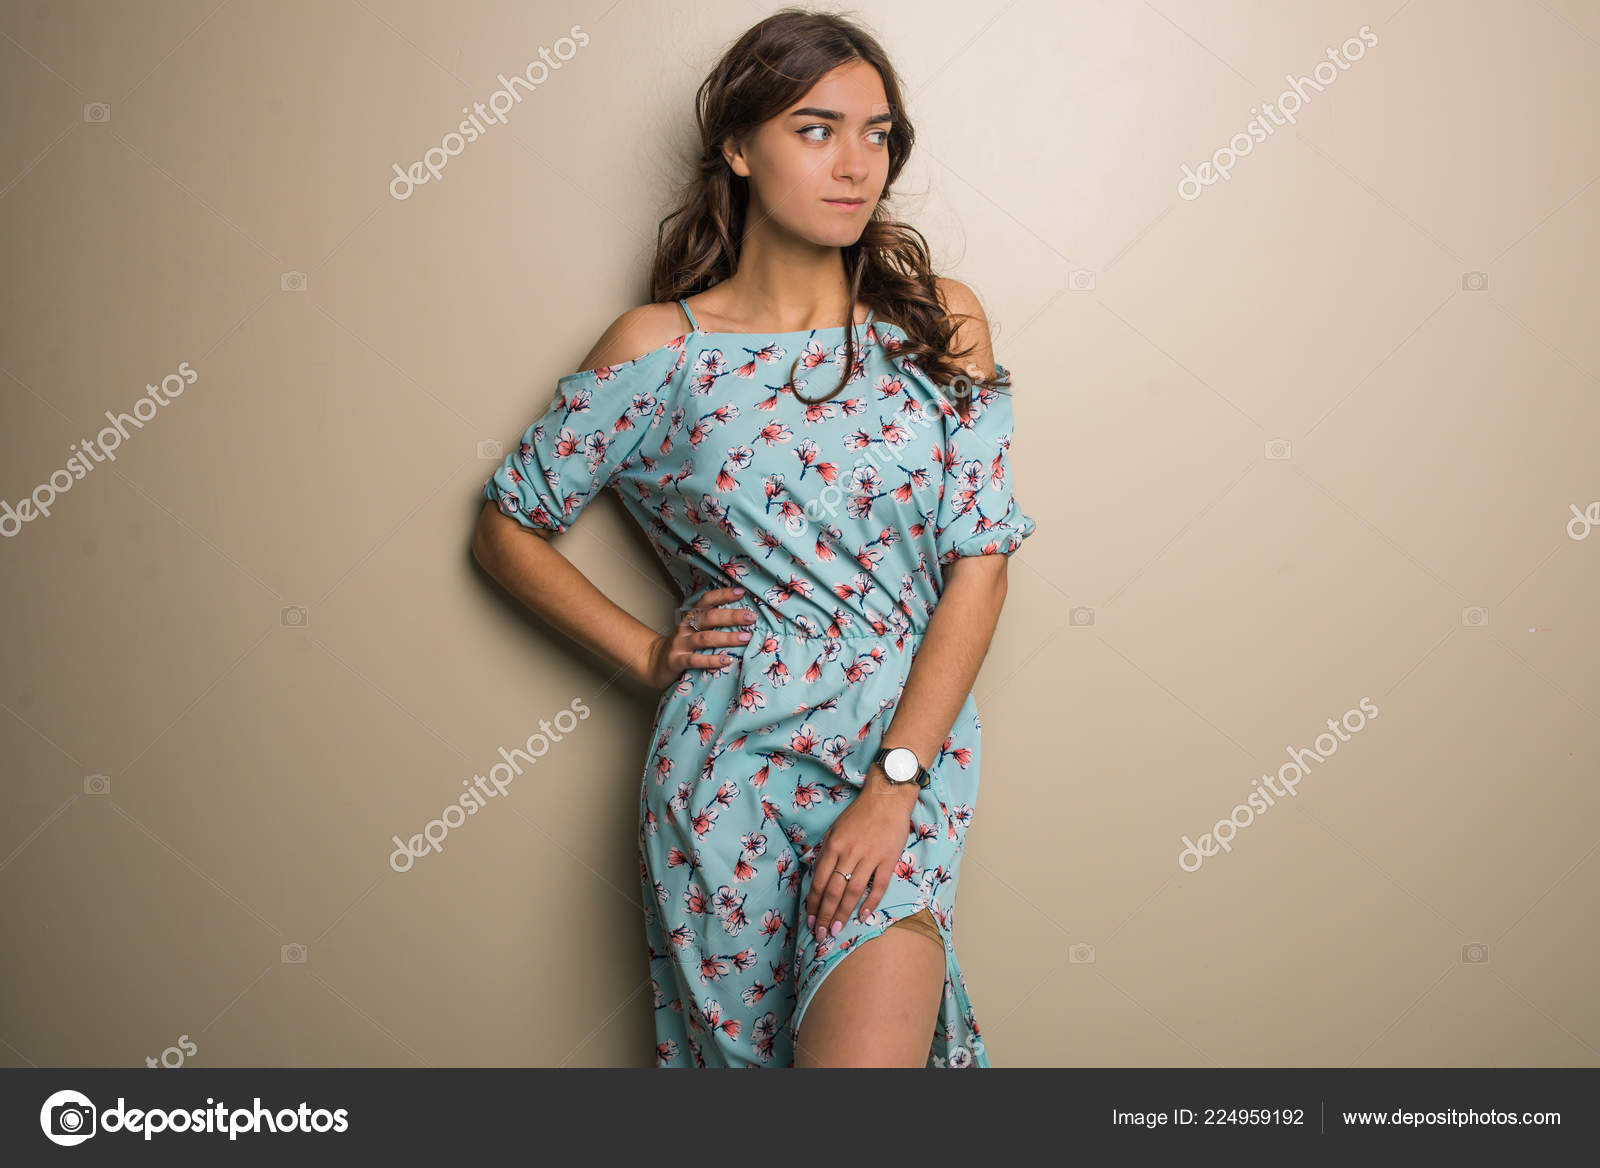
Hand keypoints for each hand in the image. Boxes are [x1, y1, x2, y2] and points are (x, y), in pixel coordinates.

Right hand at [639, 586, 757, 689]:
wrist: (656, 663)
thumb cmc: (684, 646)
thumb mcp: (694, 630)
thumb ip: (712, 623)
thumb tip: (743, 617)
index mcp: (691, 617)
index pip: (706, 601)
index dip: (722, 595)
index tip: (741, 592)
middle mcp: (685, 628)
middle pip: (708, 617)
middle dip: (731, 616)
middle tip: (751, 617)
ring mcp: (680, 644)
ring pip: (704, 638)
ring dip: (727, 637)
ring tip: (745, 638)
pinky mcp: (677, 661)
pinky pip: (695, 660)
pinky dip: (712, 660)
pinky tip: (727, 660)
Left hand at [804, 766, 920, 941]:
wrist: (887, 799)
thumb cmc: (859, 814)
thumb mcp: (835, 829)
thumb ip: (826, 852)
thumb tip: (817, 876)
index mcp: (833, 846)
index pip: (818, 881)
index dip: (813, 903)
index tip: (810, 920)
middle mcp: (849, 853)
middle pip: (833, 890)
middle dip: (825, 915)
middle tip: (821, 934)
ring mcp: (869, 857)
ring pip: (853, 891)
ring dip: (843, 913)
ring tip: (837, 930)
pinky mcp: (888, 859)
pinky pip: (878, 885)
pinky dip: (871, 902)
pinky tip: (863, 915)